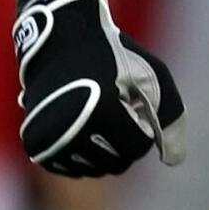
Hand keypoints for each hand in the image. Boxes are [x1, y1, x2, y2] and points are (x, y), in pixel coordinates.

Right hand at [13, 0, 184, 175]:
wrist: (60, 40)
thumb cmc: (113, 57)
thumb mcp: (152, 78)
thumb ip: (172, 119)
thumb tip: (172, 161)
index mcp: (100, 111)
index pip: (139, 146)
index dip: (143, 124)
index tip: (133, 102)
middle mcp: (69, 130)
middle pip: (117, 163)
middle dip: (124, 139)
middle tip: (114, 107)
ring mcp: (48, 140)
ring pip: (94, 169)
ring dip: (104, 148)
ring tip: (96, 113)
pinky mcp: (35, 145)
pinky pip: (71, 168)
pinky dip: (81, 155)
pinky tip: (82, 127)